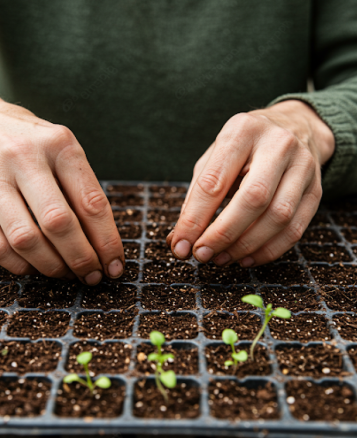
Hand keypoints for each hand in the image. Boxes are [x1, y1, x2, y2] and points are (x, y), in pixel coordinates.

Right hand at [0, 79, 123, 283]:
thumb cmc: (28, 143)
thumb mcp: (61, 149)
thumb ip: (81, 189)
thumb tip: (102, 244)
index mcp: (59, 144)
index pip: (91, 203)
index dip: (107, 241)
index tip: (115, 265)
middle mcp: (23, 157)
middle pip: (59, 223)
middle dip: (82, 259)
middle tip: (92, 276)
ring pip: (26, 240)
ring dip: (52, 267)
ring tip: (66, 273)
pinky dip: (21, 266)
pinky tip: (35, 267)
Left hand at [168, 100, 334, 266]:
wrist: (294, 127)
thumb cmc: (243, 148)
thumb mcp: (213, 159)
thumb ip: (195, 198)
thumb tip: (179, 240)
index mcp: (241, 132)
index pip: (214, 182)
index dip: (194, 219)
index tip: (180, 245)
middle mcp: (277, 145)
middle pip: (253, 199)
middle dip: (223, 234)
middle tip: (201, 255)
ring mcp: (303, 166)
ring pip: (278, 217)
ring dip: (245, 246)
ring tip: (220, 258)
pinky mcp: (317, 189)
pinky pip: (295, 228)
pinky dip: (268, 250)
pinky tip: (246, 258)